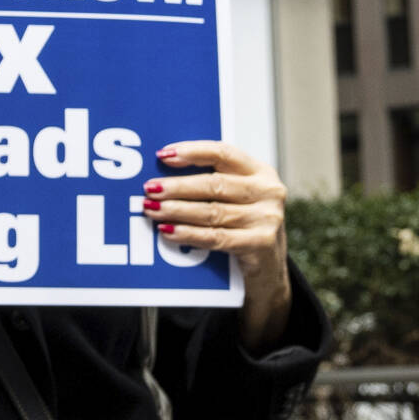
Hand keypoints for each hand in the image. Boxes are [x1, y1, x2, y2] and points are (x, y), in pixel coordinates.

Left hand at [142, 140, 292, 349]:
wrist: (269, 267)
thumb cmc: (243, 225)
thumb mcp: (236, 199)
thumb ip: (211, 182)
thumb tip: (162, 173)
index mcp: (261, 172)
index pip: (223, 153)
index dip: (192, 152)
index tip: (163, 155)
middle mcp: (268, 191)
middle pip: (214, 184)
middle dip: (177, 187)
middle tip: (149, 188)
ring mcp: (267, 218)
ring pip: (212, 212)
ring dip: (177, 211)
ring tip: (152, 209)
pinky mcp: (260, 243)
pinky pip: (216, 237)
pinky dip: (188, 234)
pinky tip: (167, 231)